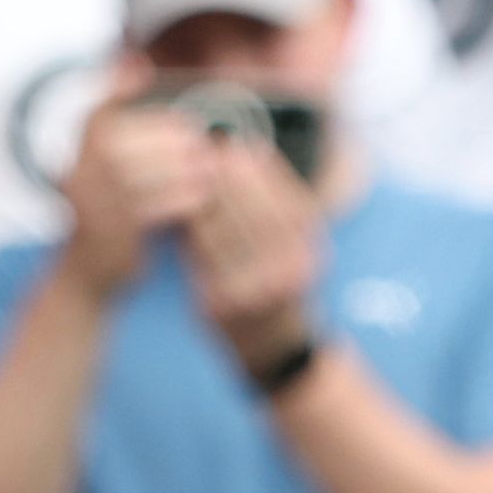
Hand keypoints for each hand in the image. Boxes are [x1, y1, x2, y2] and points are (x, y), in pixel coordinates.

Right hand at [55, 75, 216, 298]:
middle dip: (167, 137)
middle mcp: (78, 178)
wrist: (86, 275)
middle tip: (200, 138)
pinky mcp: (112, 233)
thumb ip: (129, 143)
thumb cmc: (110, 218)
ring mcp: (92, 206)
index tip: (143, 74)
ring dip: (181, 168)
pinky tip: (203, 195)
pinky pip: (152, 208)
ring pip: (141, 176)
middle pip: (125, 143)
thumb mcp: (107, 177)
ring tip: (210, 167)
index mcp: (77, 160)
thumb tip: (161, 99)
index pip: (95, 118)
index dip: (115, 91)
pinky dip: (181, 199)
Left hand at [183, 135, 324, 376]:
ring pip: (224, 235)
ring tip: (187, 176)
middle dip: (227, 180)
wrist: (273, 348)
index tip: (237, 145)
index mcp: (311, 251)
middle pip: (254, 214)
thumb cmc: (276, 281)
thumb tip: (244, 149)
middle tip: (204, 152)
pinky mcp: (223, 308)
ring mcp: (256, 294)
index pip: (286, 200)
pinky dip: (190, 235)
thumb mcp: (291, 244)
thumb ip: (272, 204)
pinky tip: (181, 215)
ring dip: (204, 201)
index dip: (260, 170)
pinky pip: (201, 260)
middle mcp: (290, 274)